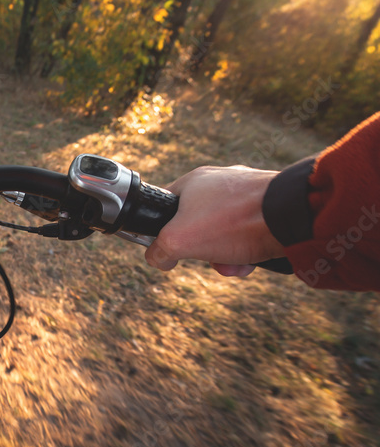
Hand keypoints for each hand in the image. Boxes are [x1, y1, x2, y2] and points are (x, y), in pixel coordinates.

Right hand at [144, 166, 285, 277]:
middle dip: (201, 250)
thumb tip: (157, 258)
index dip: (160, 230)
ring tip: (234, 264)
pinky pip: (249, 233)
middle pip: (196, 224)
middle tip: (206, 259)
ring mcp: (247, 193)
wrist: (290, 216)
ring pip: (224, 232)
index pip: (164, 205)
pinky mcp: (269, 206)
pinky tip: (252, 261)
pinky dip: (247, 251)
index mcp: (193, 182)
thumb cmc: (231, 222)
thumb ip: (158, 250)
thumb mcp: (178, 240)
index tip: (167, 248)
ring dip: (225, 256)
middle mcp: (220, 182)